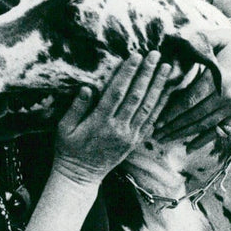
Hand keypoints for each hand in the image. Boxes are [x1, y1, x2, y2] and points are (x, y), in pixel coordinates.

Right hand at [53, 52, 175, 185]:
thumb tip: (87, 88)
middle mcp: (118, 128)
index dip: (127, 73)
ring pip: (148, 107)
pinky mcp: (135, 142)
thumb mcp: (64, 128)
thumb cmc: (69, 150)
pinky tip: (165, 91)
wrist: (80, 176)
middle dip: (147, 74)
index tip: (136, 56)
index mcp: (100, 122)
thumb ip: (76, 108)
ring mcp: (129, 136)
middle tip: (156, 55)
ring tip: (167, 68)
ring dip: (158, 86)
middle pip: (137, 97)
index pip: (117, 93)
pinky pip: (151, 121)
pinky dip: (160, 105)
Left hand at [153, 26, 230, 149]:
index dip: (171, 113)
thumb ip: (195, 41)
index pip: (189, 100)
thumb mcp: (216, 36)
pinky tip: (189, 147)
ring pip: (205, 125)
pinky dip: (204, 139)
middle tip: (155, 134)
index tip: (156, 120)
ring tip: (166, 140)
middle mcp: (227, 96)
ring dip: (184, 134)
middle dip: (173, 127)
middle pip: (194, 116)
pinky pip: (220, 129)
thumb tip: (170, 42)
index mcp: (219, 78)